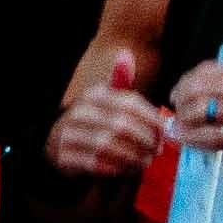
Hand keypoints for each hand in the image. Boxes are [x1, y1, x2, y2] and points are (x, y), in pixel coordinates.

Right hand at [48, 45, 173, 182]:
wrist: (58, 142)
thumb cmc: (94, 121)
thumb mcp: (107, 99)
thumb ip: (121, 81)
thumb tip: (125, 53)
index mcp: (94, 95)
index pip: (131, 104)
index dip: (151, 120)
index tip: (163, 134)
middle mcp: (78, 111)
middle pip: (121, 126)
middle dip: (144, 141)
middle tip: (156, 151)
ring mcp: (67, 133)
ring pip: (108, 146)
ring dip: (131, 157)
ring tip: (144, 161)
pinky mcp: (63, 155)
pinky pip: (94, 163)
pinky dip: (114, 168)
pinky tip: (125, 169)